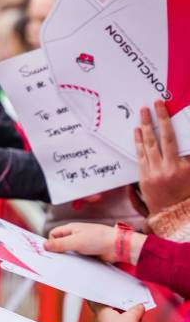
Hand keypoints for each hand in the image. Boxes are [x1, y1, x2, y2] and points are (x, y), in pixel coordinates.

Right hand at [45, 222, 115, 261]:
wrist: (117, 246)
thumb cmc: (99, 238)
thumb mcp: (76, 242)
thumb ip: (60, 244)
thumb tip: (44, 245)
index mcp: (70, 229)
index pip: (53, 234)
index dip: (51, 242)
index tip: (49, 252)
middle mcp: (75, 236)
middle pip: (60, 244)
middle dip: (58, 252)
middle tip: (56, 261)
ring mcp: (82, 245)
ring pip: (69, 253)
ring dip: (68, 259)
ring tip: (67, 265)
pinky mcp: (88, 254)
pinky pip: (77, 259)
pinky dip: (76, 263)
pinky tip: (76, 267)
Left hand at [91, 302, 145, 321]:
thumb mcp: (132, 317)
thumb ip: (137, 309)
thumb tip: (140, 307)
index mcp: (101, 311)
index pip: (106, 301)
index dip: (117, 301)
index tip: (125, 302)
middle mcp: (100, 321)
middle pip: (116, 314)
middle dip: (130, 316)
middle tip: (138, 316)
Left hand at [136, 101, 189, 215]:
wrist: (176, 216)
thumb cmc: (188, 194)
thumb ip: (186, 157)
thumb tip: (182, 143)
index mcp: (177, 167)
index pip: (170, 138)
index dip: (164, 120)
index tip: (160, 106)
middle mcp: (163, 169)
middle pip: (154, 140)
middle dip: (150, 122)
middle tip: (146, 107)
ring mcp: (151, 174)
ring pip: (144, 148)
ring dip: (142, 132)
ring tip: (141, 119)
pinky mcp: (143, 179)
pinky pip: (140, 158)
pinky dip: (138, 145)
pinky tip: (137, 136)